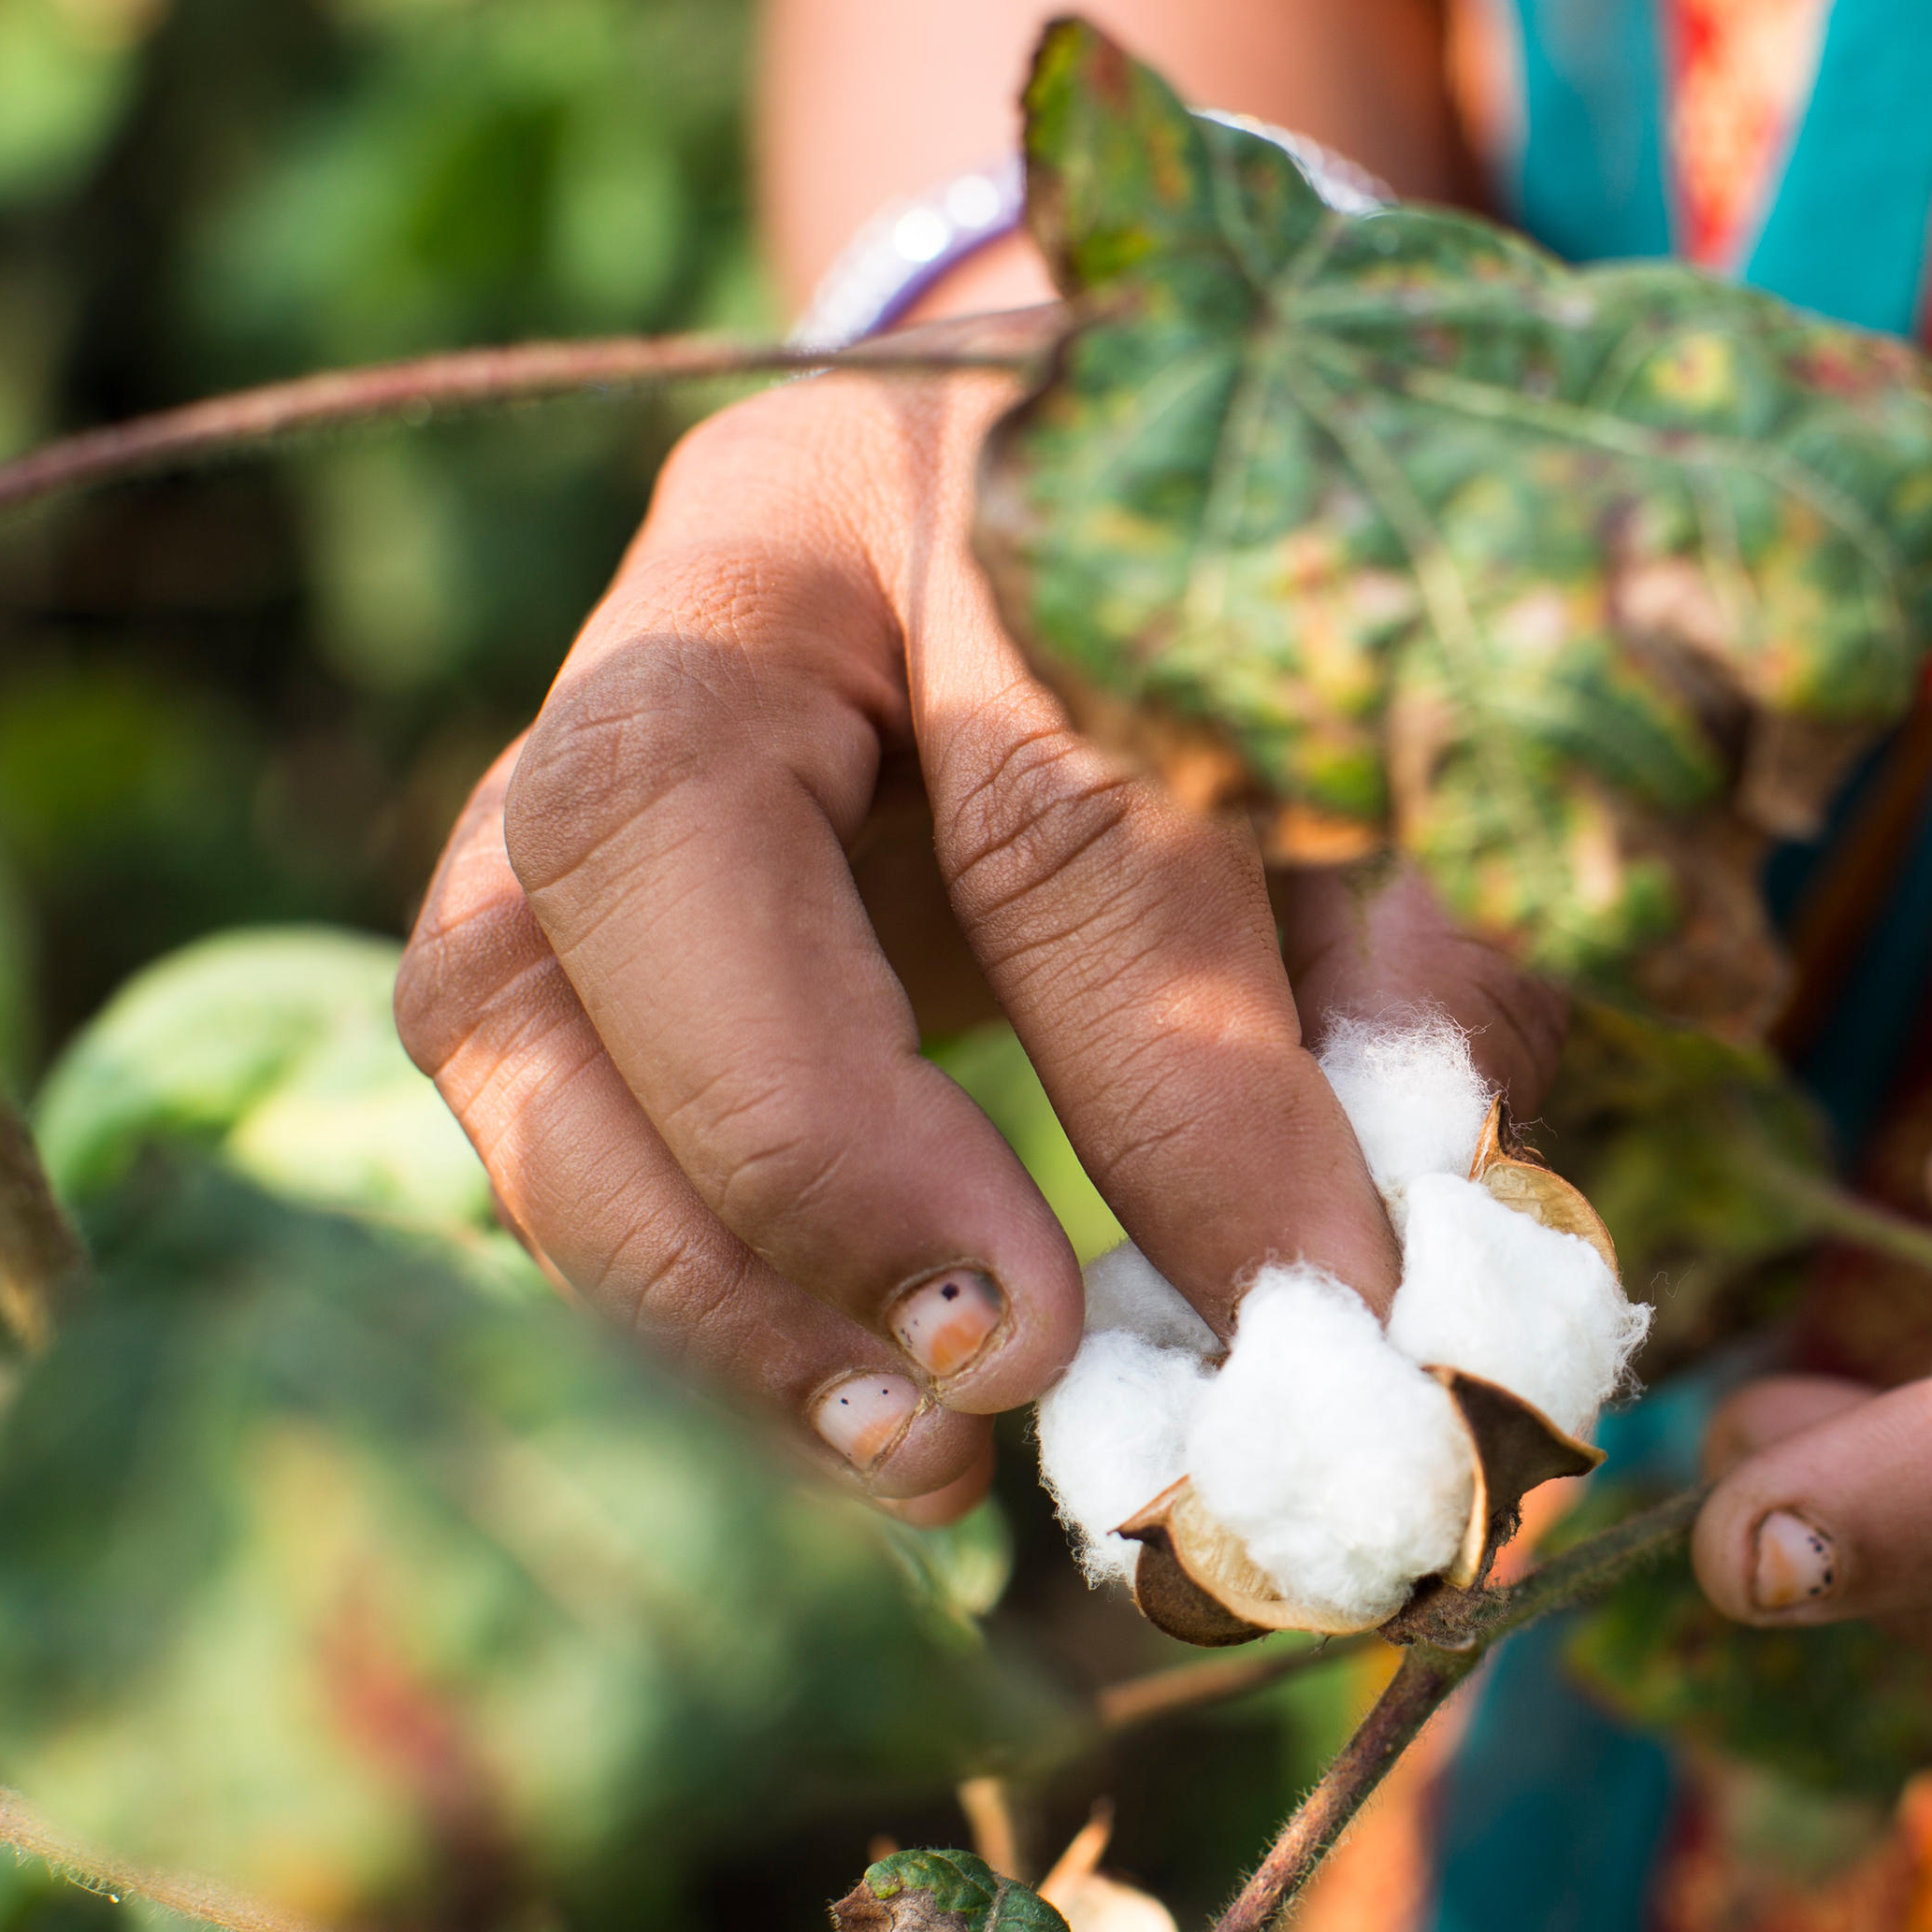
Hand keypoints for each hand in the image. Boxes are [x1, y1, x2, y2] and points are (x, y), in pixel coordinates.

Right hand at [397, 323, 1557, 1517]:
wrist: (1093, 481)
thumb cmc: (1283, 621)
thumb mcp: (1408, 750)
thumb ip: (1427, 956)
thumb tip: (1420, 1250)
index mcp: (990, 472)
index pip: (1051, 797)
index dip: (1174, 1084)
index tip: (1313, 1309)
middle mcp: (734, 569)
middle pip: (649, 828)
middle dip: (813, 1150)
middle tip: (1002, 1375)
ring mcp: (584, 715)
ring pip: (504, 984)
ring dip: (688, 1268)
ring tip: (910, 1459)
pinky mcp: (542, 889)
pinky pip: (525, 1086)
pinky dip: (667, 1277)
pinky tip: (840, 1410)